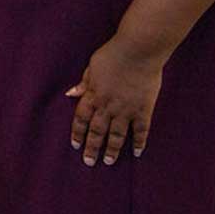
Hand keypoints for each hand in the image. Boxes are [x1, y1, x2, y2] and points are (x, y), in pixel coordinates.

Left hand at [65, 36, 165, 166]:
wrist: (138, 51)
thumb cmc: (113, 55)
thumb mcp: (92, 67)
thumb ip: (84, 83)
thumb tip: (70, 94)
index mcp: (94, 94)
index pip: (81, 118)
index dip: (77, 133)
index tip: (75, 145)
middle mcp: (108, 105)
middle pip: (97, 131)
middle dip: (92, 147)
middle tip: (89, 162)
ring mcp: (126, 109)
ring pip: (117, 135)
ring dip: (112, 149)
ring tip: (109, 162)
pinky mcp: (144, 109)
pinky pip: (141, 130)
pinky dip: (139, 142)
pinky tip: (136, 153)